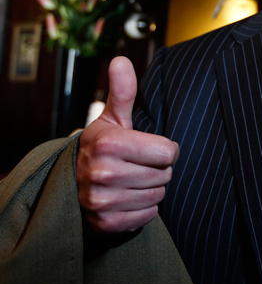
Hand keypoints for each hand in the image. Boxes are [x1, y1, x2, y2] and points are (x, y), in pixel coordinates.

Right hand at [76, 57, 178, 232]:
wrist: (72, 182)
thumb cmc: (102, 146)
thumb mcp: (113, 118)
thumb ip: (123, 91)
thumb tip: (121, 60)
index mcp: (108, 144)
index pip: (168, 151)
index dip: (164, 149)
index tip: (149, 147)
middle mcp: (103, 174)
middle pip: (166, 174)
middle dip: (158, 168)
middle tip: (139, 164)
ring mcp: (102, 201)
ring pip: (158, 195)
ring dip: (151, 188)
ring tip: (132, 180)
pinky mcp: (106, 223)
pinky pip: (148, 216)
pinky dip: (143, 209)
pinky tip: (127, 197)